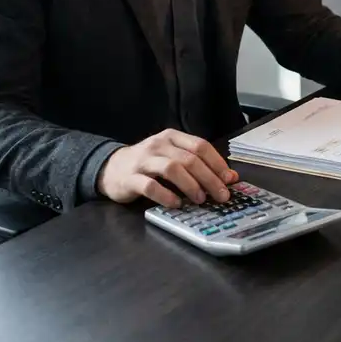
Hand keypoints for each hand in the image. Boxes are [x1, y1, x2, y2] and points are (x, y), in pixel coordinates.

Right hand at [96, 129, 238, 207]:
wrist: (110, 168)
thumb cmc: (148, 164)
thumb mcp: (172, 157)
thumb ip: (198, 164)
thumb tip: (230, 177)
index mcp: (172, 137)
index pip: (200, 146)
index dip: (217, 163)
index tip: (230, 180)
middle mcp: (158, 145)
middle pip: (189, 159)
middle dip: (209, 178)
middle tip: (221, 195)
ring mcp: (143, 161)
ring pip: (172, 169)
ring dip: (190, 185)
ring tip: (200, 199)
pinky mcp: (130, 178)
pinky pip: (150, 186)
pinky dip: (165, 195)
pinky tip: (176, 204)